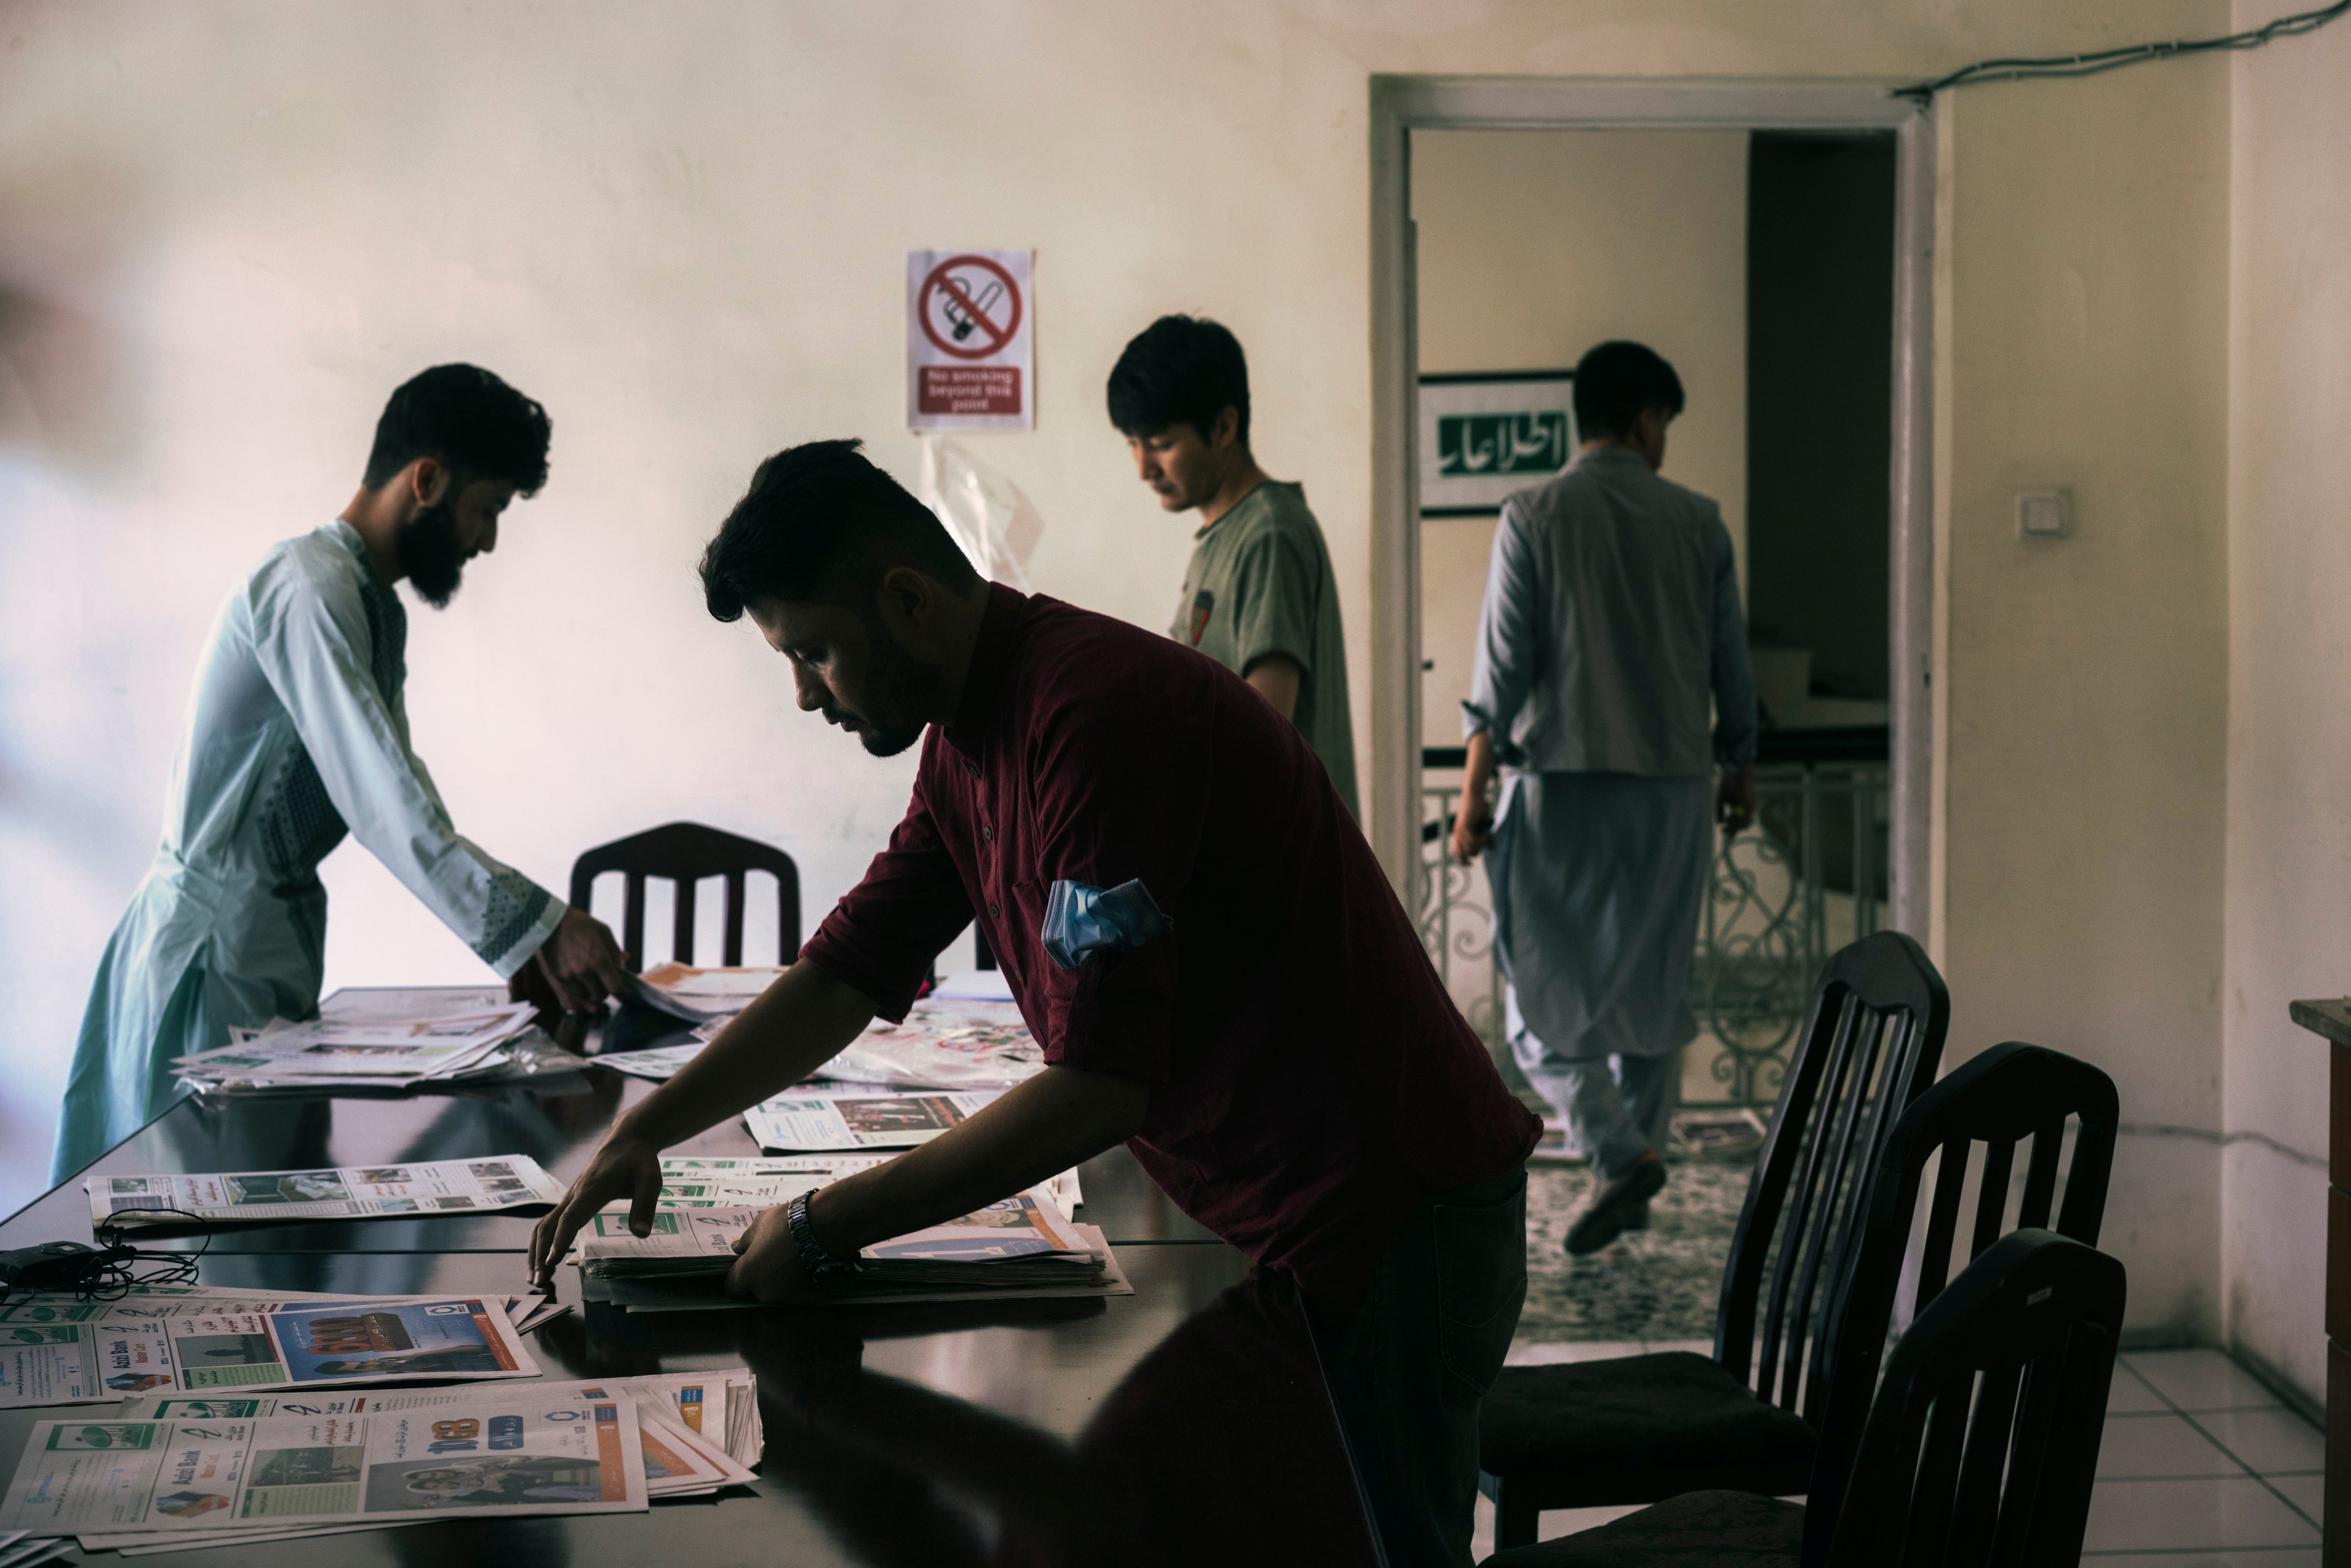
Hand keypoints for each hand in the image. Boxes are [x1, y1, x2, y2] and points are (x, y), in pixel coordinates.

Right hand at [528, 1134, 661, 1288]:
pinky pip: (548, 1223)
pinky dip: (541, 1243)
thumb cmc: (638, 1160)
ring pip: (542, 1226)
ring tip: (536, 1278)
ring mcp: (568, 1198)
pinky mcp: (569, 1202)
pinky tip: (543, 1261)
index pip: (571, 1217)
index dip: (561, 1239)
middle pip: (548, 1226)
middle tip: (540, 1282)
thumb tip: (641, 1234)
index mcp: (592, 1190)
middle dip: (540, 1254)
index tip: (551, 1261)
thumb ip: (645, 1205)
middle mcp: (574, 1195)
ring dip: (536, 1252)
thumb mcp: (650, 1178)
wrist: (625, 1141)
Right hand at [534, 907, 628, 1012]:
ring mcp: (569, 977)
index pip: (615, 988)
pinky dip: (577, 994)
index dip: (623, 996)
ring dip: (590, 991)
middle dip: (606, 990)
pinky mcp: (556, 978)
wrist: (549, 921)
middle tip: (605, 984)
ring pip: (586, 996)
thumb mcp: (603, 932)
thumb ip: (615, 951)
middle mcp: (584, 972)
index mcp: (599, 960)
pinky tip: (580, 989)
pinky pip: (569, 996)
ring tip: (590, 981)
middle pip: (601, 995)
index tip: (626, 998)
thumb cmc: (579, 924)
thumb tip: (624, 963)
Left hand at [725, 1202, 824, 1304]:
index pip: (731, 1288)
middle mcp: (765, 1292)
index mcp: (748, 1274)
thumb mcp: (760, 1223)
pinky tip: (808, 1267)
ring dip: (782, 1282)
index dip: (736, 1279)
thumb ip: (745, 1241)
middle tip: (774, 1257)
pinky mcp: (809, 1299)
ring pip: (779, 1293)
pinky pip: (799, 1293)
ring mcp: (788, 1298)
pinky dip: (801, 1284)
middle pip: (757, 1291)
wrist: (827, 1228)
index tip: (744, 1267)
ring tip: (795, 1261)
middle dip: (762, 1277)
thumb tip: (736, 1248)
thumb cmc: (788, 1223)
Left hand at [1452, 808, 1493, 864]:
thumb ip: (1486, 837)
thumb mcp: (1483, 826)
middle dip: (1477, 851)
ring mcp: (1460, 830)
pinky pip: (1473, 841)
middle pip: (1465, 854)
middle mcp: (1457, 833)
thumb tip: (1491, 849)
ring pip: (1470, 849)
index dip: (1462, 861)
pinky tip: (1485, 831)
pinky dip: (1482, 838)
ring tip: (1486, 834)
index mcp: (1459, 834)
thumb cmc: (1479, 808)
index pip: (1456, 853)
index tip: (1470, 865)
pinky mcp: (1464, 826)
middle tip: (1485, 840)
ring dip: (1481, 844)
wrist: (1474, 794)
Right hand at [1716, 766, 1756, 840]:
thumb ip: (1718, 812)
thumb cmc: (1727, 783)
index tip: (1726, 840)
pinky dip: (1736, 823)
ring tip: (1725, 823)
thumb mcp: (1719, 799)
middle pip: (1742, 825)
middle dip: (1732, 831)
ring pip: (1744, 825)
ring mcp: (1749, 807)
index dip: (1732, 830)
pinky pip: (1745, 820)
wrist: (1733, 772)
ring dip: (1733, 827)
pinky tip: (1727, 820)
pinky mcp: (1750, 806)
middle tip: (1723, 832)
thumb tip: (1718, 824)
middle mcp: (1746, 807)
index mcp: (1740, 805)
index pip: (1737, 820)